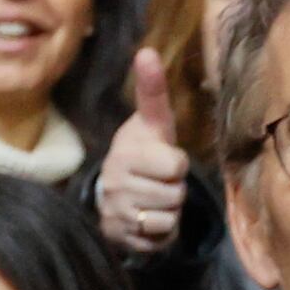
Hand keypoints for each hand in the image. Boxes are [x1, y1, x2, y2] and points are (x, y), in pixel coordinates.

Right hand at [92, 47, 189, 255]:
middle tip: (158, 181)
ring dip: (168, 211)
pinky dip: (161, 232)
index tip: (163, 158)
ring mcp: (116, 210)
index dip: (176, 164)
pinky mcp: (121, 236)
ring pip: (168, 216)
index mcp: (126, 152)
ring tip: (153, 199)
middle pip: (175, 193)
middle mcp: (116, 181)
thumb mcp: (152, 123)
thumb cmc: (143, 152)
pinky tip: (148, 219)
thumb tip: (147, 51)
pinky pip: (159, 238)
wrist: (113, 192)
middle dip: (174, 189)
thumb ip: (152, 91)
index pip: (175, 165)